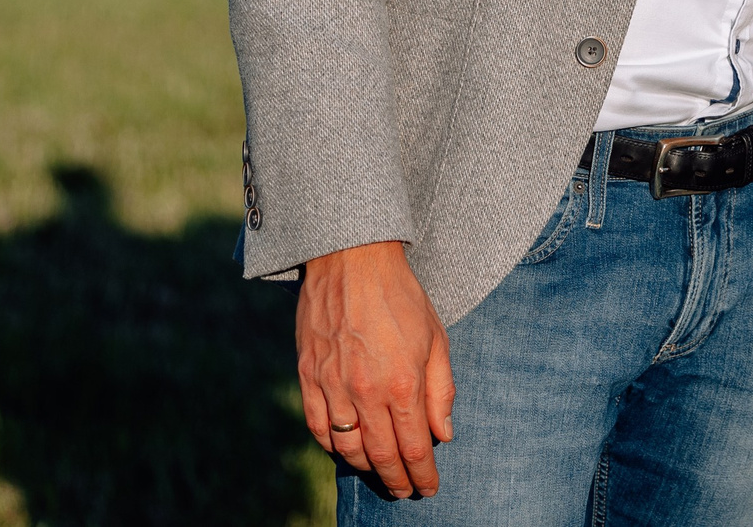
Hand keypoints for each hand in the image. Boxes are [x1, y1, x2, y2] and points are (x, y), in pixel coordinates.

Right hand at [296, 240, 454, 496]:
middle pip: (381, 455)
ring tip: (380, 473)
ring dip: (365, 467)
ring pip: (346, 448)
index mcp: (403, 383)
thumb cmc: (401, 297)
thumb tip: (444, 435)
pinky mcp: (308, 377)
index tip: (428, 489)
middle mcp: (366, 392)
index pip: (415, 447)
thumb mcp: (437, 338)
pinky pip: (318, 427)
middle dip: (395, 480)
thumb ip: (441, 391)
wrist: (351, 260)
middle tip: (405, 492)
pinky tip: (345, 450)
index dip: (423, 475)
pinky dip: (332, 446)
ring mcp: (332, 387)